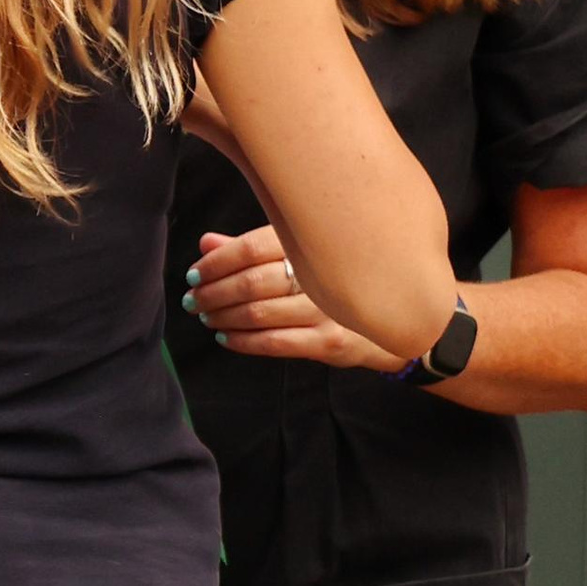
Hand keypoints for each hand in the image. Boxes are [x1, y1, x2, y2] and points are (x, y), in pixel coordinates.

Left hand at [184, 223, 401, 372]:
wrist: (393, 318)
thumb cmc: (337, 282)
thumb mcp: (301, 258)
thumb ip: (253, 251)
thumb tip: (207, 243)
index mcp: (313, 243)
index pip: (252, 246)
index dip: (217, 261)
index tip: (195, 273)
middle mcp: (321, 273)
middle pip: (251, 281)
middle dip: (213, 292)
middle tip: (193, 299)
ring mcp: (327, 309)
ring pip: (259, 313)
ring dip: (223, 317)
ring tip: (207, 317)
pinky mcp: (329, 341)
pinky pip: (275, 342)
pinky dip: (242, 341)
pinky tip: (226, 337)